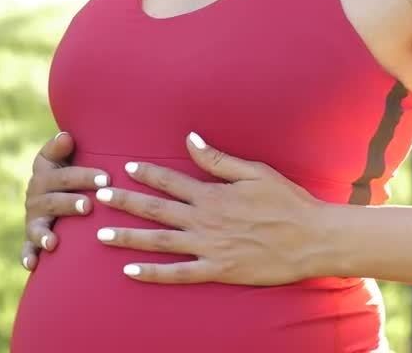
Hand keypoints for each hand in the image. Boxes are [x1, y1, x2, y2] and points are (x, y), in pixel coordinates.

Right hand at [21, 131, 110, 271]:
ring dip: (45, 233)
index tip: (106, 179)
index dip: (84, 176)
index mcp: (44, 171)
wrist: (54, 189)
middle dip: (71, 203)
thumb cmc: (69, 170)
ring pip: (38, 225)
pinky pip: (27, 248)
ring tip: (55, 241)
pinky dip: (28, 256)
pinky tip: (33, 265)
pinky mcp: (31, 237)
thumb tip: (66, 136)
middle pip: (53, 200)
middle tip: (90, 205)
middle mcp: (35, 194)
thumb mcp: (64, 155)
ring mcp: (33, 217)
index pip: (64, 173)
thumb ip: (62, 147)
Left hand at [92, 131, 325, 285]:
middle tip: (99, 195)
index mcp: (213, 194)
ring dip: (127, 237)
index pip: (171, 180)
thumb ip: (218, 158)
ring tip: (100, 234)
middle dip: (125, 202)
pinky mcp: (217, 270)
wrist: (312, 239)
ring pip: (158, 242)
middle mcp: (205, 220)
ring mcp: (209, 247)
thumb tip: (190, 138)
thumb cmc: (288, 202)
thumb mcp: (255, 171)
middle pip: (156, 210)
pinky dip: (151, 273)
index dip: (146, 173)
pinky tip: (129, 271)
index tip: (124, 167)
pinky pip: (178, 273)